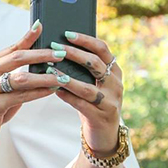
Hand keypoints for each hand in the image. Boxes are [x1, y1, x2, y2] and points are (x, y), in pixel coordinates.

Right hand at [0, 23, 62, 153]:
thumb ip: (15, 73)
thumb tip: (42, 62)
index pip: (12, 47)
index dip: (28, 37)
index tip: (42, 26)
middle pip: (17, 58)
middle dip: (42, 55)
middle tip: (61, 54)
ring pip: (21, 78)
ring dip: (44, 77)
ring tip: (61, 77)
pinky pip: (20, 97)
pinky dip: (38, 93)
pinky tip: (51, 91)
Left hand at [50, 32, 122, 152]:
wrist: (105, 134)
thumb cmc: (94, 103)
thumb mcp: (94, 83)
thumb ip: (84, 68)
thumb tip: (59, 47)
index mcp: (114, 71)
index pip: (102, 49)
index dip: (85, 40)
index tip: (67, 33)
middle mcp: (116, 84)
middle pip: (95, 64)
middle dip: (73, 54)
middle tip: (54, 48)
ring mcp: (111, 102)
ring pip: (87, 87)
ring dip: (67, 77)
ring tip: (51, 70)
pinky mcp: (102, 117)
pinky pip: (82, 104)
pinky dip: (67, 96)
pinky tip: (54, 90)